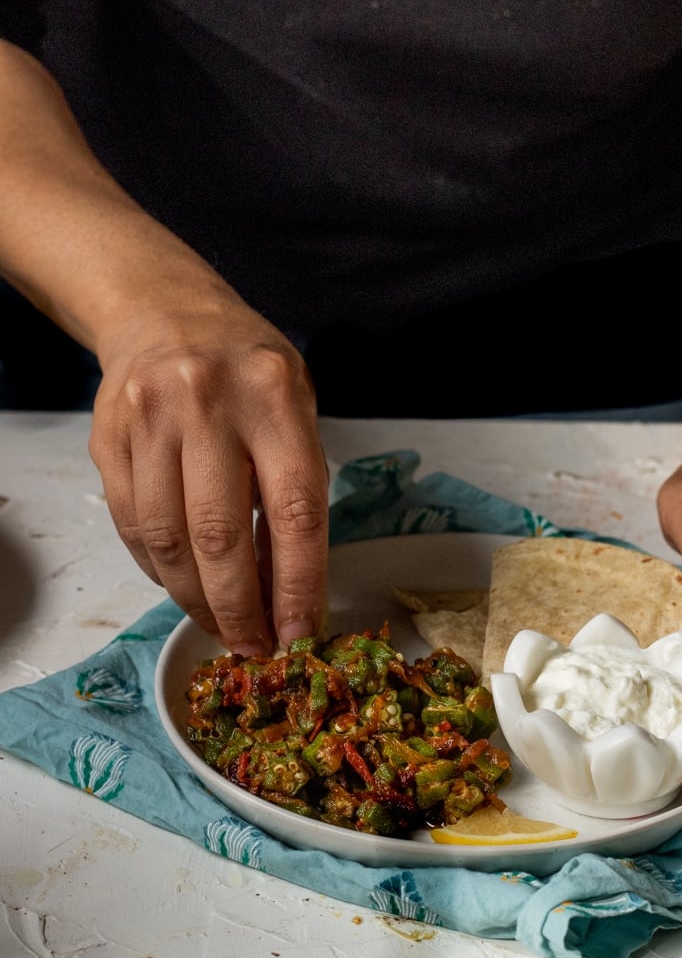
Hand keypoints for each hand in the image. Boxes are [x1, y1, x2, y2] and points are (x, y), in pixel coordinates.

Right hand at [88, 297, 329, 654]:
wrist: (164, 311)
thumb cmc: (247, 370)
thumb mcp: (296, 406)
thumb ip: (296, 484)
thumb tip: (286, 588)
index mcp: (273, 395)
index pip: (292, 510)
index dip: (297, 583)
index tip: (299, 632)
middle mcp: (207, 403)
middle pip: (220, 535)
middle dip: (239, 608)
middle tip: (254, 645)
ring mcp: (149, 419)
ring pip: (169, 540)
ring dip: (196, 599)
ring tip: (221, 626)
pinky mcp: (107, 438)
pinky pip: (134, 527)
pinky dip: (161, 570)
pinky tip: (184, 585)